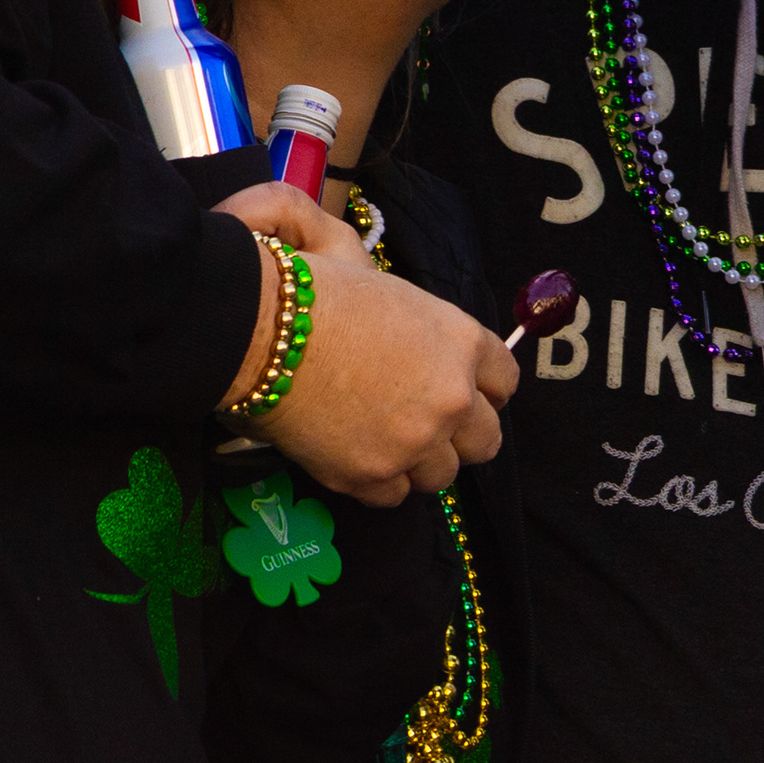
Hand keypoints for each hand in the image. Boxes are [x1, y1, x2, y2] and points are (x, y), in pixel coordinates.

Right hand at [214, 183, 515, 505]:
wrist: (258, 328)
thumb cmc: (311, 286)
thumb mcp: (369, 266)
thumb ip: (401, 295)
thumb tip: (398, 315)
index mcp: (459, 340)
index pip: (505, 380)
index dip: (484, 387)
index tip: (465, 390)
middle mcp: (450, 397)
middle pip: (487, 440)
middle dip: (461, 433)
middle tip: (427, 423)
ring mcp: (413, 443)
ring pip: (443, 476)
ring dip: (419, 461)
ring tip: (387, 442)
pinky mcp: (371, 476)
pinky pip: (395, 496)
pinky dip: (380, 482)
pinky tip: (358, 457)